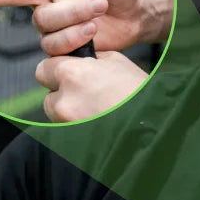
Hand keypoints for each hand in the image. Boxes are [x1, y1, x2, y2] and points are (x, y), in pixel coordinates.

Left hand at [34, 49, 148, 121]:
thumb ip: (89, 59)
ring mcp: (66, 123)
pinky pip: (64, 128)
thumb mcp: (116, 62)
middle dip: (61, 91)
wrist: (155, 124)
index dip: (57, 69)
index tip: (69, 72)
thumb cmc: (140, 94)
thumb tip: (77, 59)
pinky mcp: (71, 139)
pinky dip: (75, 124)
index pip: (44, 68)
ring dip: (67, 109)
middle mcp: (64, 100)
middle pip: (47, 93)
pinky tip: (96, 120)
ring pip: (55, 112)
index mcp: (72, 74)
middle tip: (84, 92)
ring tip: (94, 108)